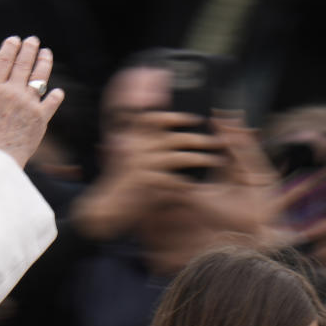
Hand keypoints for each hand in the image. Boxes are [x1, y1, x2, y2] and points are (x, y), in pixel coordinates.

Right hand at [0, 36, 64, 167]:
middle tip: (33, 40)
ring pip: (39, 76)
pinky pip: (51, 101)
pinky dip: (56, 95)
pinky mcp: (41, 117)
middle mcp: (11, 92)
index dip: (10, 48)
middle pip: (23, 64)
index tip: (15, 40)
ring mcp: (27, 103)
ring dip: (44, 62)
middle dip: (29, 49)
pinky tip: (58, 91)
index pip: (3, 61)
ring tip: (47, 53)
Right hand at [71, 111, 223, 239]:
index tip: (196, 118)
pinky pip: (178, 181)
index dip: (178, 117)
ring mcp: (143, 165)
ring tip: (217, 160)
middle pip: (177, 137)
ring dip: (203, 158)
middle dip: (201, 138)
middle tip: (219, 141)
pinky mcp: (149, 183)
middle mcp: (137, 147)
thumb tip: (152, 120)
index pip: (156, 118)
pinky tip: (197, 185)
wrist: (106, 208)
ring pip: (182, 157)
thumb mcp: (121, 153)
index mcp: (131, 137)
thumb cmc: (116, 182)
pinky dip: (189, 183)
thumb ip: (136, 137)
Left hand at [185, 116, 281, 237]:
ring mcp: (258, 175)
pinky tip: (235, 138)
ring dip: (237, 134)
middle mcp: (245, 171)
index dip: (220, 133)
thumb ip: (182, 188)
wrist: (242, 235)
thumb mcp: (199, 198)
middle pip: (238, 144)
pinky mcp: (267, 181)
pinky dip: (245, 150)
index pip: (225, 148)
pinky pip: (254, 161)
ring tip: (227, 120)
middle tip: (220, 111)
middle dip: (230, 128)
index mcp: (230, 173)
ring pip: (246, 150)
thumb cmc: (222, 219)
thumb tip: (160, 178)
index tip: (211, 118)